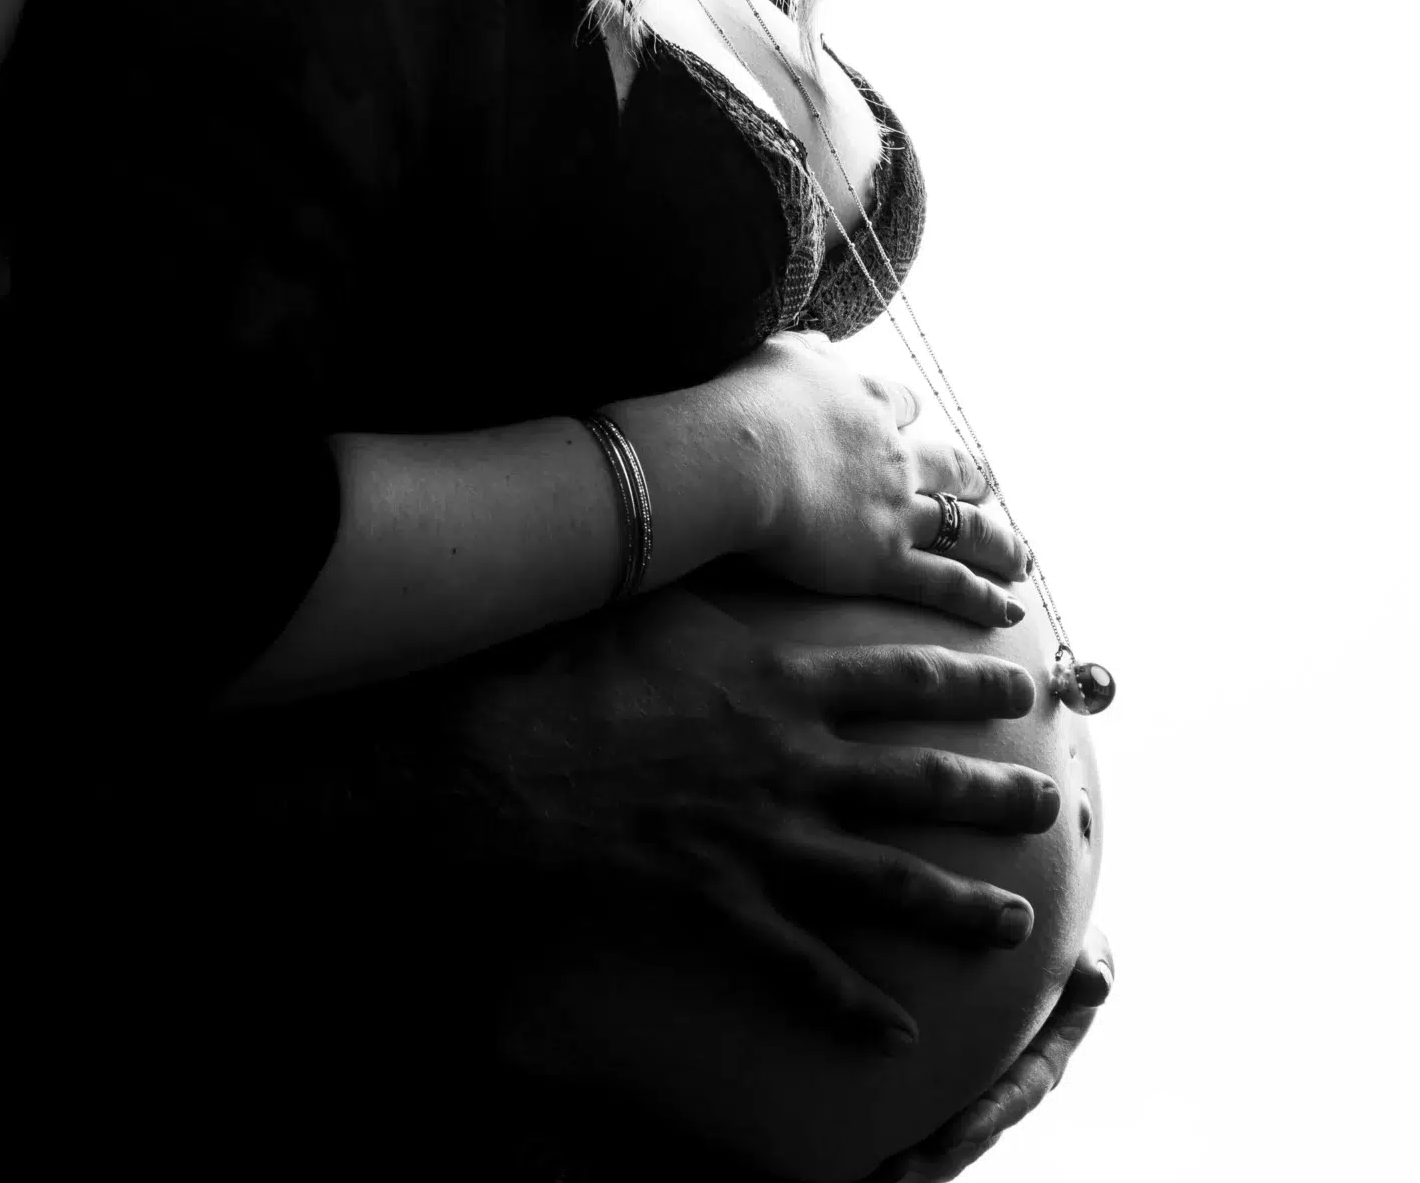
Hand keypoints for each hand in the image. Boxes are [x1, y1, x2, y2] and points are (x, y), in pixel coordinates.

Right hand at [429, 586, 1060, 1053]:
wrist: (509, 755)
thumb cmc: (576, 663)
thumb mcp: (659, 597)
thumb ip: (718, 577)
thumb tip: (735, 527)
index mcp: (783, 679)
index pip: (904, 676)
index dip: (972, 683)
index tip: (1026, 685)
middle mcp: (794, 759)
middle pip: (921, 779)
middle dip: (996, 792)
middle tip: (1050, 804)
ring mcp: (764, 837)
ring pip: (888, 879)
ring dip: (959, 905)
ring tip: (1016, 922)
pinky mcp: (723, 901)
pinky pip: (802, 963)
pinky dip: (853, 1003)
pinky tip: (900, 1032)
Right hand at [738, 330, 1029, 624]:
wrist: (742, 460)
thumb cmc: (749, 404)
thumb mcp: (781, 356)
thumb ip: (807, 350)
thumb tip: (824, 343)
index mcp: (866, 403)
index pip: (901, 404)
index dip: (909, 413)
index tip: (913, 418)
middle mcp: (893, 457)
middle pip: (949, 467)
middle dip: (971, 479)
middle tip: (986, 490)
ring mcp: (896, 511)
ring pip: (964, 528)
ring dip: (998, 544)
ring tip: (1020, 559)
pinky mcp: (885, 561)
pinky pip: (946, 582)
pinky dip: (981, 598)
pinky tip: (1007, 612)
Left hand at [860, 932, 1114, 1179]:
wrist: (1011, 933)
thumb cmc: (1055, 936)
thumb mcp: (1076, 942)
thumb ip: (1089, 957)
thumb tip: (1096, 980)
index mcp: (1044, 1057)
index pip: (1018, 1094)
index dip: (989, 1116)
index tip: (954, 1134)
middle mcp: (1009, 1081)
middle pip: (974, 1131)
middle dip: (938, 1155)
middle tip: (897, 1171)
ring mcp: (974, 1085)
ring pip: (944, 1135)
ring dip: (913, 1158)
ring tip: (872, 1176)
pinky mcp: (940, 1077)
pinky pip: (918, 1110)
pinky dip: (892, 1132)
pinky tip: (856, 1157)